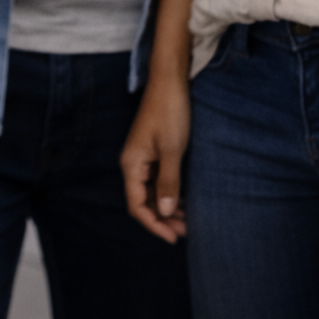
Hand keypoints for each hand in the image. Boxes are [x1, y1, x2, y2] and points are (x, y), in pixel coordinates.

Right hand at [120, 72, 191, 243]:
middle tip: (185, 231)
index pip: (137, 205)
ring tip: (187, 221)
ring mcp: (143, 157)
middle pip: (143, 201)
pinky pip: (158, 180)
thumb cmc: (170, 112)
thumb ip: (169, 182)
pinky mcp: (153, 151)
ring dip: (166, 208)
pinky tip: (183, 200)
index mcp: (131, 164)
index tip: (173, 237)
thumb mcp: (171, 150)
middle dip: (162, 219)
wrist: (170, 81)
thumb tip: (166, 212)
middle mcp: (133, 163)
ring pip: (151, 192)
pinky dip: (169, 193)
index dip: (153, 224)